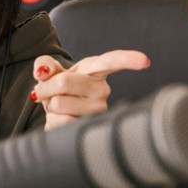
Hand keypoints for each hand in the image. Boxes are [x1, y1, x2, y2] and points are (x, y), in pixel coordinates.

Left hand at [31, 50, 149, 129]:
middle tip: (46, 91)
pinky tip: (62, 118)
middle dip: (45, 87)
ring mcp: (98, 111)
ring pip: (59, 103)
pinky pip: (59, 121)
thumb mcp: (50, 71)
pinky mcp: (89, 128)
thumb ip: (44, 65)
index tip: (144, 61)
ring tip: (60, 105)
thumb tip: (43, 72)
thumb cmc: (60, 88)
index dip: (129, 60)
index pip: (113, 61)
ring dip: (50, 105)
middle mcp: (102, 90)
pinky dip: (52, 120)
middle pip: (64, 82)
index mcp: (95, 70)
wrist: (58, 112)